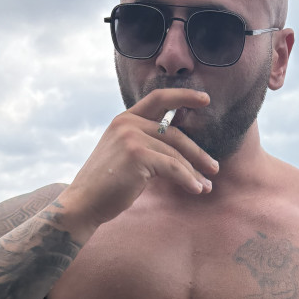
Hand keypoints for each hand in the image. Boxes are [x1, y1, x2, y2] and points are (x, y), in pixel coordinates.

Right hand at [56, 88, 218, 232]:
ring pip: (176, 154)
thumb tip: (182, 152)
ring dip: (194, 172)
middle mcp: (128, 123)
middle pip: (175, 134)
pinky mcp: (138, 155)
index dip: (184, 96)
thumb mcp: (126, 155)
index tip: (206, 99)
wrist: (84, 203)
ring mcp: (132, 137)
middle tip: (214, 168)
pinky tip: (196, 190)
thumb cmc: (107, 185)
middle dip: (198, 153)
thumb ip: (147, 145)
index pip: (159, 99)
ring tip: (207, 187)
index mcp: (125, 119)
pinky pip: (173, 168)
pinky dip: (188, 180)